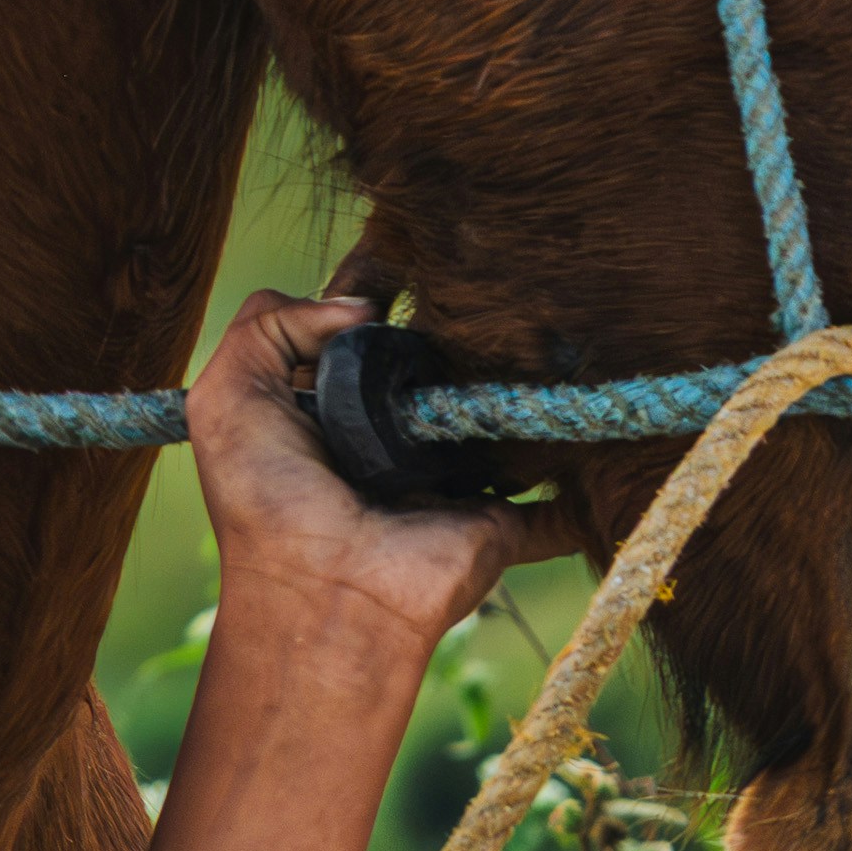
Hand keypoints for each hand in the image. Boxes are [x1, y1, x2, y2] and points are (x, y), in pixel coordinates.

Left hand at [182, 281, 580, 680]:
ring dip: (529, 383)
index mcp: (331, 412)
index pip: (369, 339)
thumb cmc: (268, 497)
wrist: (325, 595)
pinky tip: (622, 430)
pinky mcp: (500, 515)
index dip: (386, 297)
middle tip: (490, 282)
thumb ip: (269, 325)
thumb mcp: (228, 397)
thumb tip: (362, 305)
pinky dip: (591, 473)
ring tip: (559, 325)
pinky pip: (561, 496)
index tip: (414, 255)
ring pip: (503, 416)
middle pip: (443, 367)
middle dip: (465, 329)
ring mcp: (452, 478)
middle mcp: (396, 440)